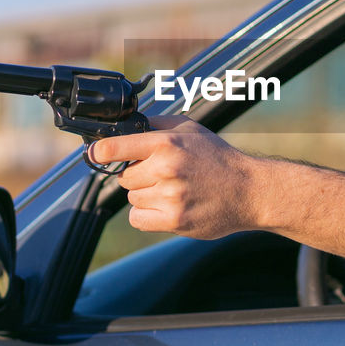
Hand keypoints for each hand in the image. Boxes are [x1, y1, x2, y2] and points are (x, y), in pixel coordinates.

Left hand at [87, 116, 260, 239]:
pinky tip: (165, 207)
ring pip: (132, 198)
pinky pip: (137, 219)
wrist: (249, 190)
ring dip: (146, 196)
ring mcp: (170, 196)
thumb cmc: (217, 158)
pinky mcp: (174, 220)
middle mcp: (165, 168)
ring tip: (173, 190)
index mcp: (167, 143)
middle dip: (138, 176)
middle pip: (124, 177)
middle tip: (163, 175)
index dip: (100, 152)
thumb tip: (124, 125)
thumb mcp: (190, 129)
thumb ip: (156, 125)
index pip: (115, 147)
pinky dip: (146, 215)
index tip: (95, 155)